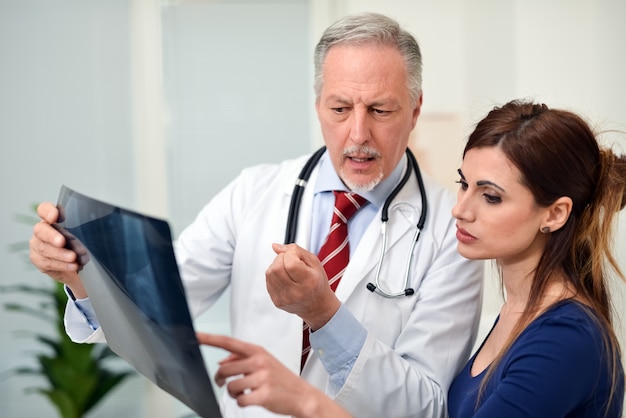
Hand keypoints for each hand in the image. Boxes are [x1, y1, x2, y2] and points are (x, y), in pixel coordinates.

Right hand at [29, 202, 86, 297]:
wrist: (77, 265)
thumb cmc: (82, 244)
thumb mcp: (86, 233)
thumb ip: (85, 226)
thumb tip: (101, 224)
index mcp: (52, 219)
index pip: (44, 209)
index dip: (47, 211)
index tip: (54, 216)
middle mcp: (42, 230)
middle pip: (40, 230)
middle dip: (52, 236)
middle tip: (62, 241)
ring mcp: (38, 244)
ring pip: (43, 248)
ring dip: (59, 254)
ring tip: (73, 258)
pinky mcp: (38, 259)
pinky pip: (46, 262)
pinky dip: (61, 265)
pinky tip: (71, 266)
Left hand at [197, 333, 350, 417]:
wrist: (302, 394)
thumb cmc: (280, 378)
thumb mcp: (263, 362)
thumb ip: (242, 359)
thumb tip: (221, 363)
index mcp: (257, 351)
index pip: (228, 342)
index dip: (209, 339)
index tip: (194, 336)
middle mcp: (259, 361)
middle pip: (224, 369)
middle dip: (221, 379)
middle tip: (224, 383)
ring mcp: (262, 377)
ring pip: (231, 386)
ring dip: (234, 392)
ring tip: (244, 391)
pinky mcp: (263, 394)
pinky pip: (240, 400)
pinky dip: (242, 402)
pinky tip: (251, 398)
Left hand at [265, 243, 339, 329]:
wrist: (317, 305)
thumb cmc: (317, 283)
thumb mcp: (314, 262)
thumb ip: (295, 250)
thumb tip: (275, 246)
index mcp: (309, 281)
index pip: (290, 263)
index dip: (290, 254)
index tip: (295, 255)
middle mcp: (296, 292)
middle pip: (276, 268)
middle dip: (281, 258)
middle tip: (290, 261)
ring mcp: (285, 298)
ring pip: (269, 273)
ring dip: (276, 266)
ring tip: (287, 270)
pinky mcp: (277, 302)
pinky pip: (268, 281)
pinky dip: (274, 276)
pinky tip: (284, 278)